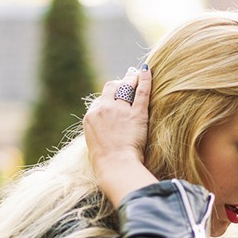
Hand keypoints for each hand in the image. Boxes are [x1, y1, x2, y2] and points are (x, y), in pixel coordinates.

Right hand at [83, 66, 155, 206]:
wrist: (115, 167)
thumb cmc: (106, 164)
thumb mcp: (95, 146)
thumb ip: (98, 135)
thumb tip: (102, 136)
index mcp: (91, 118)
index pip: (100, 100)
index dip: (109, 99)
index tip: (115, 99)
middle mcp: (103, 109)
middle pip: (110, 88)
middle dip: (118, 85)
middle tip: (125, 83)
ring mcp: (120, 110)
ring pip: (125, 86)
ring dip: (130, 80)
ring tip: (136, 76)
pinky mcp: (136, 114)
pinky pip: (141, 92)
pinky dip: (144, 79)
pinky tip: (146, 71)